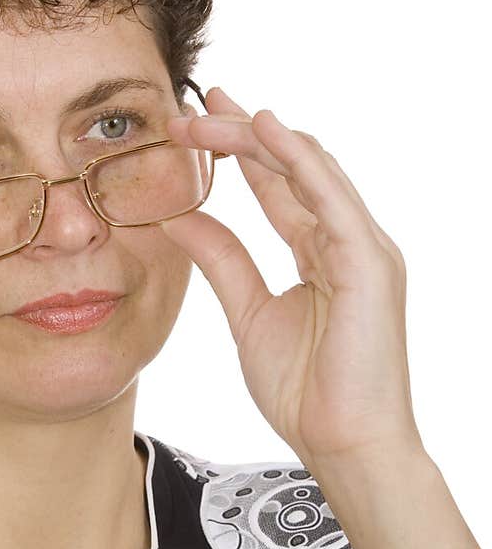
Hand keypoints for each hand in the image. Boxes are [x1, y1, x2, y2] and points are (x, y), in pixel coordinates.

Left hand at [160, 86, 424, 470]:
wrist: (343, 444)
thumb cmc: (307, 391)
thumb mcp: (248, 314)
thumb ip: (221, 261)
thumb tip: (180, 216)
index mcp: (321, 253)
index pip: (278, 184)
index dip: (239, 150)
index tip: (196, 122)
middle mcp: (346, 240)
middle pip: (292, 166)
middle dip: (242, 131)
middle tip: (192, 104)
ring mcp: (362, 246)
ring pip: (308, 168)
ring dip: (256, 135)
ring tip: (208, 110)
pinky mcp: (368, 261)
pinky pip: (329, 196)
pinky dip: (296, 158)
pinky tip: (263, 128)